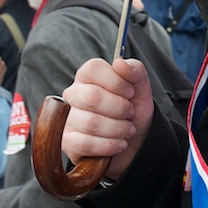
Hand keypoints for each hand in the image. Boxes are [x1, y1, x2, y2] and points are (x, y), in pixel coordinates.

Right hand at [61, 57, 154, 179]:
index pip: (93, 69)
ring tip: (128, 130)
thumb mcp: (140, 88)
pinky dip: (109, 145)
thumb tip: (120, 62)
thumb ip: (134, 70)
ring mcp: (67, 118)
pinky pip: (85, 143)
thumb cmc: (131, 109)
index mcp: (87, 76)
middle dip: (120, 108)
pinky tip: (120, 143)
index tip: (130, 92)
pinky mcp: (67, 141)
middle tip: (130, 113)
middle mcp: (73, 94)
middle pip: (92, 97)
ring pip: (91, 123)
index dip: (116, 82)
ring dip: (118, 129)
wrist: (133, 140)